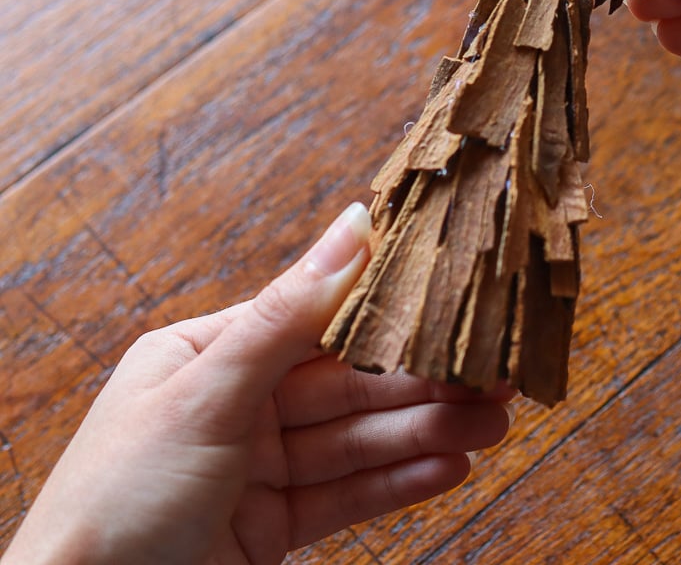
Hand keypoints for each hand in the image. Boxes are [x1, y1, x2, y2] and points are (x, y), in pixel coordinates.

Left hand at [4, 203, 514, 564]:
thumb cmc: (114, 503)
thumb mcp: (206, 393)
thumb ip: (289, 315)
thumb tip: (354, 223)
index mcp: (208, 354)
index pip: (318, 323)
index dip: (391, 317)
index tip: (457, 307)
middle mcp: (236, 405)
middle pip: (350, 387)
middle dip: (424, 385)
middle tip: (496, 378)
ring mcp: (257, 469)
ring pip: (359, 442)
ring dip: (427, 434)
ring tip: (493, 426)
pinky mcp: (272, 526)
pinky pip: (347, 495)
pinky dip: (398, 484)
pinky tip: (449, 468)